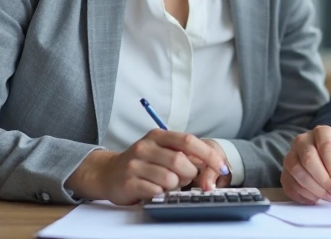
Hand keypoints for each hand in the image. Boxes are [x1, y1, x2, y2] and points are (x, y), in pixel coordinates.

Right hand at [66, 129, 228, 204]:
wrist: (108, 173)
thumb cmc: (143, 163)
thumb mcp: (162, 151)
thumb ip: (185, 154)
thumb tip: (213, 165)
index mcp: (157, 135)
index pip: (188, 141)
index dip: (208, 155)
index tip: (222, 167)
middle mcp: (145, 147)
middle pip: (180, 161)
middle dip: (190, 174)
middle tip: (185, 179)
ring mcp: (135, 164)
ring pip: (169, 179)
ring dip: (175, 186)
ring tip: (168, 185)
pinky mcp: (128, 182)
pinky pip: (156, 191)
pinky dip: (161, 194)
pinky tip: (155, 190)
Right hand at [282, 125, 330, 203]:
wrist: (325, 169)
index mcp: (321, 133)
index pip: (325, 145)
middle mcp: (302, 140)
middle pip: (308, 159)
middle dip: (323, 180)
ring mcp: (290, 155)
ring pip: (297, 171)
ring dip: (314, 189)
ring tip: (327, 196)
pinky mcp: (284, 172)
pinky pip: (290, 184)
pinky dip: (304, 195)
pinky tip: (316, 198)